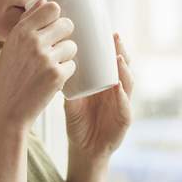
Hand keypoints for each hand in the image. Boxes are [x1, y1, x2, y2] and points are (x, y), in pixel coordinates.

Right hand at [0, 0, 77, 130]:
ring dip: (66, 56)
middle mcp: (33, 41)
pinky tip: (51, 80)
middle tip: (55, 49)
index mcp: (21, 31)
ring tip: (50, 67)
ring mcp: (46, 58)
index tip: (53, 26)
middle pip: (67, 25)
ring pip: (72, 46)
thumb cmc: (9, 77)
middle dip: (65, 36)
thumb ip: (27, 22)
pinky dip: (65, 73)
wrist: (6, 111)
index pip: (52, 8)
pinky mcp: (56, 76)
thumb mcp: (11, 46)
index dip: (57, 16)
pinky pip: (73, 65)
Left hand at [63, 32, 133, 159]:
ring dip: (124, 70)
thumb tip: (52, 64)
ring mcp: (123, 105)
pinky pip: (125, 106)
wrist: (84, 149)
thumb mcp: (71, 100)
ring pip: (128, 83)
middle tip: (115, 37)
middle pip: (124, 67)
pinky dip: (122, 96)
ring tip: (118, 57)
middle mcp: (118, 91)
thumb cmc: (78, 122)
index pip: (112, 61)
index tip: (107, 31)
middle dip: (122, 51)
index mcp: (107, 83)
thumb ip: (67, 85)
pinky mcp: (124, 120)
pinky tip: (118, 85)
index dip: (113, 47)